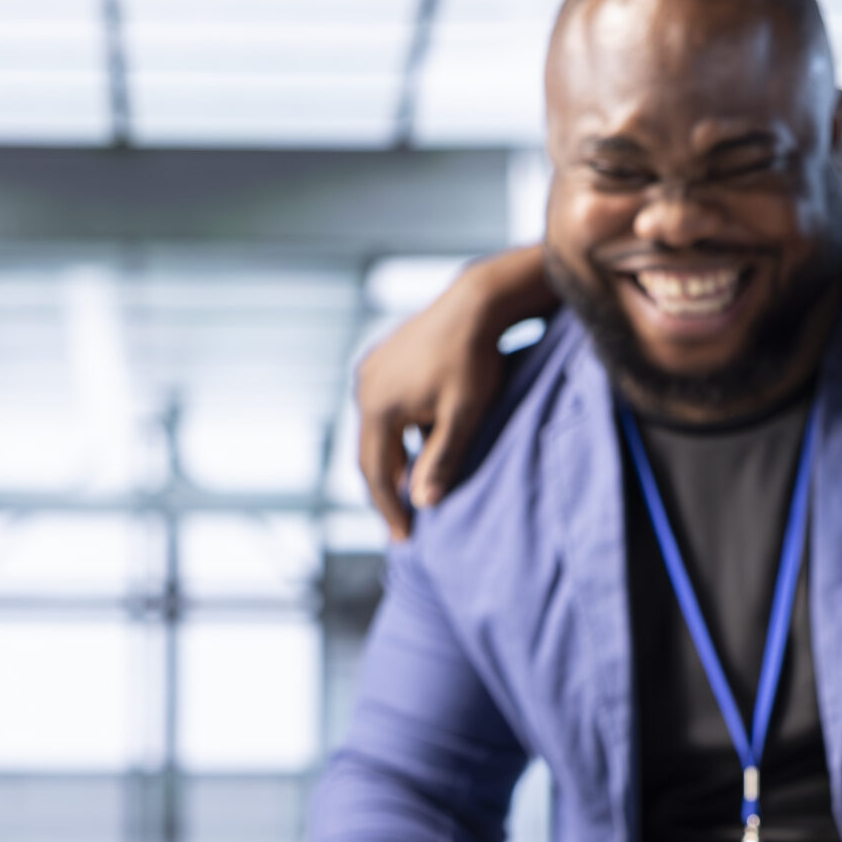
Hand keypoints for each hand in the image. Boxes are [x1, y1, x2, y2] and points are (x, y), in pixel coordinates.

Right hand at [355, 245, 544, 539]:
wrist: (476, 303)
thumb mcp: (464, 416)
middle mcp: (364, 388)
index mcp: (378, 406)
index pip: (377, 473)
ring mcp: (369, 371)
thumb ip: (443, 459)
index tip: (405, 537)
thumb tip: (423, 504)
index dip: (390, 509)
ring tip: (411, 491)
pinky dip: (396, 435)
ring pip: (377, 432)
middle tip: (404, 525)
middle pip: (371, 454)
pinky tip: (416, 449)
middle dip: (388, 491)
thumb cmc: (475, 360)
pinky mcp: (381, 360)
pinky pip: (383, 410)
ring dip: (392, 462)